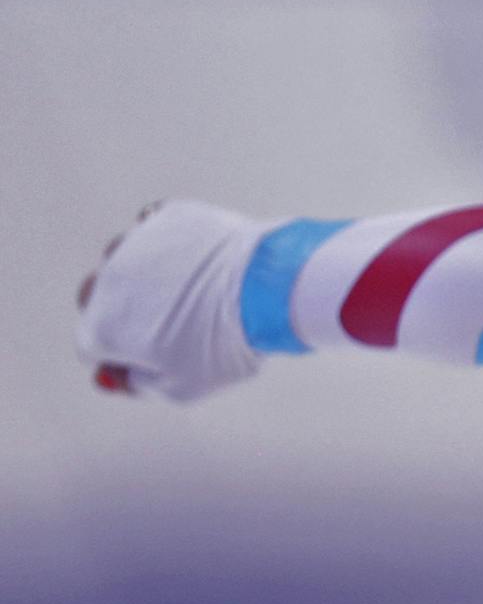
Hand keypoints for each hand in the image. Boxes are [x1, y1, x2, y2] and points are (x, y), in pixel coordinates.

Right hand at [75, 199, 268, 401]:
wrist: (269, 288)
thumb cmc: (227, 344)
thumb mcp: (183, 386)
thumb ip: (136, 384)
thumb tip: (108, 377)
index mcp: (103, 325)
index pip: (92, 346)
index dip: (122, 357)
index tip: (157, 358)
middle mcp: (107, 279)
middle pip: (95, 298)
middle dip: (122, 313)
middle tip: (169, 325)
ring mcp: (135, 243)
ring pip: (121, 259)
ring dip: (140, 274)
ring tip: (186, 290)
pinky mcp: (167, 217)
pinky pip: (153, 228)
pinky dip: (168, 244)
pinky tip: (193, 258)